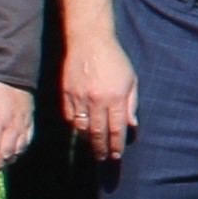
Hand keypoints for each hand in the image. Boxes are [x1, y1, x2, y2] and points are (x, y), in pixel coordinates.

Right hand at [60, 35, 139, 161]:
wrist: (89, 40)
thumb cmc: (114, 59)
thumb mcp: (131, 80)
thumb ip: (131, 104)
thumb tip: (131, 126)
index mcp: (115, 97)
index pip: (116, 129)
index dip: (116, 145)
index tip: (117, 155)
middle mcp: (96, 100)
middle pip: (98, 132)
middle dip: (101, 148)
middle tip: (104, 158)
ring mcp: (79, 97)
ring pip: (81, 127)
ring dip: (87, 140)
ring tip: (93, 147)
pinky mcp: (66, 93)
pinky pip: (69, 116)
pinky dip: (75, 126)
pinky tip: (81, 130)